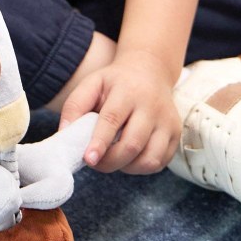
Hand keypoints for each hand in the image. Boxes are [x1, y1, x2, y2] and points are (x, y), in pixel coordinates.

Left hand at [58, 50, 180, 173]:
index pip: (112, 120)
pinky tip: (127, 159)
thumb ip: (75, 105)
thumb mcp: (91, 83)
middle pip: (132, 144)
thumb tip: (64, 133)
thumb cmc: (114, 82)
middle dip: (110, 161)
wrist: (150, 71)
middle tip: (93, 162)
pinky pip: (159, 162)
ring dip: (125, 167)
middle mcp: (151, 107)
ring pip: (149, 158)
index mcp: (127, 92)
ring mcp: (168, 122)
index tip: (88, 159)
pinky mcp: (176, 135)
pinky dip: (140, 168)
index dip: (100, 142)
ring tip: (110, 159)